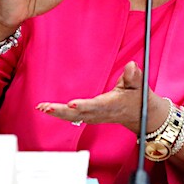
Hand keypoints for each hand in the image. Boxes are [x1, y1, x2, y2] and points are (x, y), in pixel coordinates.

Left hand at [36, 61, 169, 133]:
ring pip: (73, 117)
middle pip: (79, 114)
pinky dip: (60, 114)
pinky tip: (48, 109)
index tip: (71, 104)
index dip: (84, 105)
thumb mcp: (140, 86)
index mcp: (112, 105)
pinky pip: (73, 117)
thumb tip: (131, 66)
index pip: (96, 105)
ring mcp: (95, 116)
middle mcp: (101, 113)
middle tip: (46, 107)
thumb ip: (135, 76)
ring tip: (42, 107)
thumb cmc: (138, 99)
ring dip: (57, 113)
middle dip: (61, 112)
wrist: (141, 116)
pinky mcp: (91, 116)